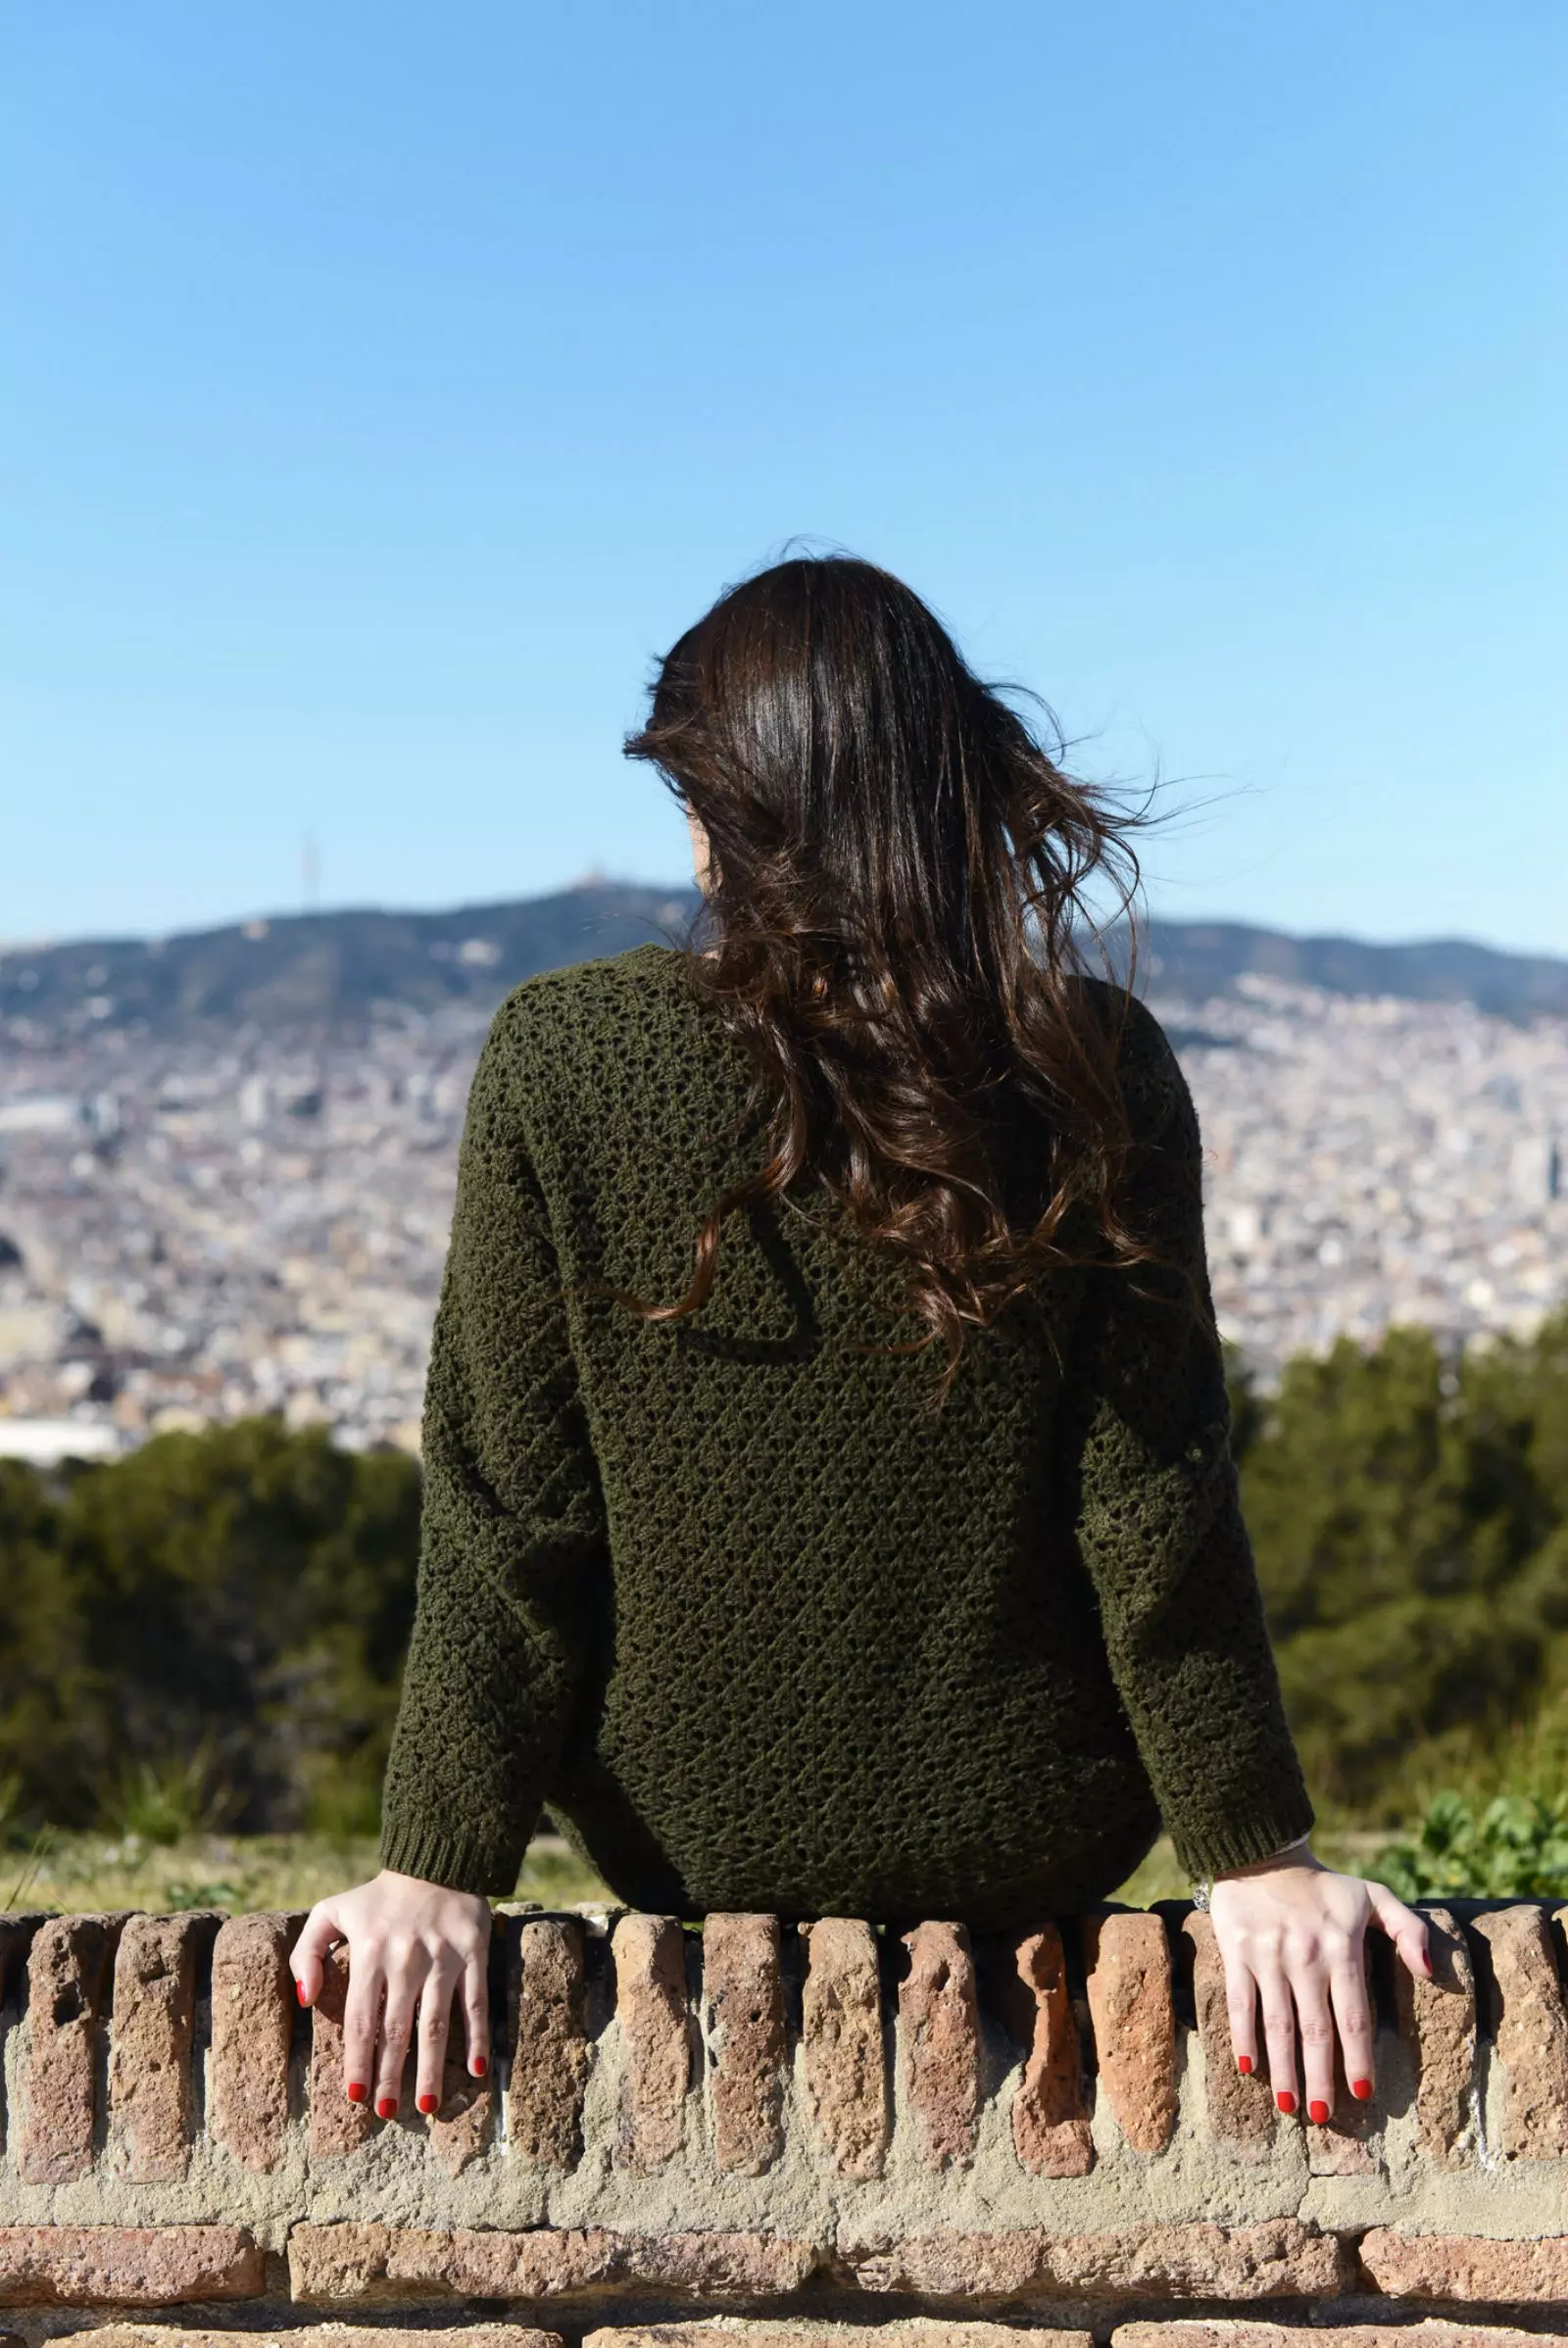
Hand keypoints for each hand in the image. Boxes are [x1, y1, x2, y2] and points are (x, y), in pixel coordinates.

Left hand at [289, 1870, 493, 2117]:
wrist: (436, 1858)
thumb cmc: (378, 1896)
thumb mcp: (331, 1911)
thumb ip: (307, 1952)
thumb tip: (305, 1999)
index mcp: (370, 1953)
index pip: (361, 2020)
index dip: (357, 2061)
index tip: (353, 2097)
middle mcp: (406, 1959)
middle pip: (396, 2030)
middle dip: (389, 2076)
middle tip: (386, 2112)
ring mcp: (443, 1958)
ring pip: (435, 2024)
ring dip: (430, 2068)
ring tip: (426, 2106)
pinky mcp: (474, 1953)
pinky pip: (475, 2002)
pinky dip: (478, 2037)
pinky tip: (477, 2070)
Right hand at [1210, 1844, 1430, 2120]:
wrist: (1261, 1853)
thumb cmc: (1323, 1885)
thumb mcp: (1373, 1896)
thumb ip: (1408, 1929)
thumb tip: (1428, 1970)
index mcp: (1341, 1949)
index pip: (1353, 2016)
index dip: (1358, 2058)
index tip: (1363, 2093)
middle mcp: (1306, 1958)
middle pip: (1315, 2030)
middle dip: (1320, 2077)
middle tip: (1324, 2117)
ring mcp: (1269, 1958)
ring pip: (1278, 2025)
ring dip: (1284, 2069)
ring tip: (1290, 2107)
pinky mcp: (1237, 1953)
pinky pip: (1241, 2003)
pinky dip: (1243, 2037)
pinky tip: (1248, 2069)